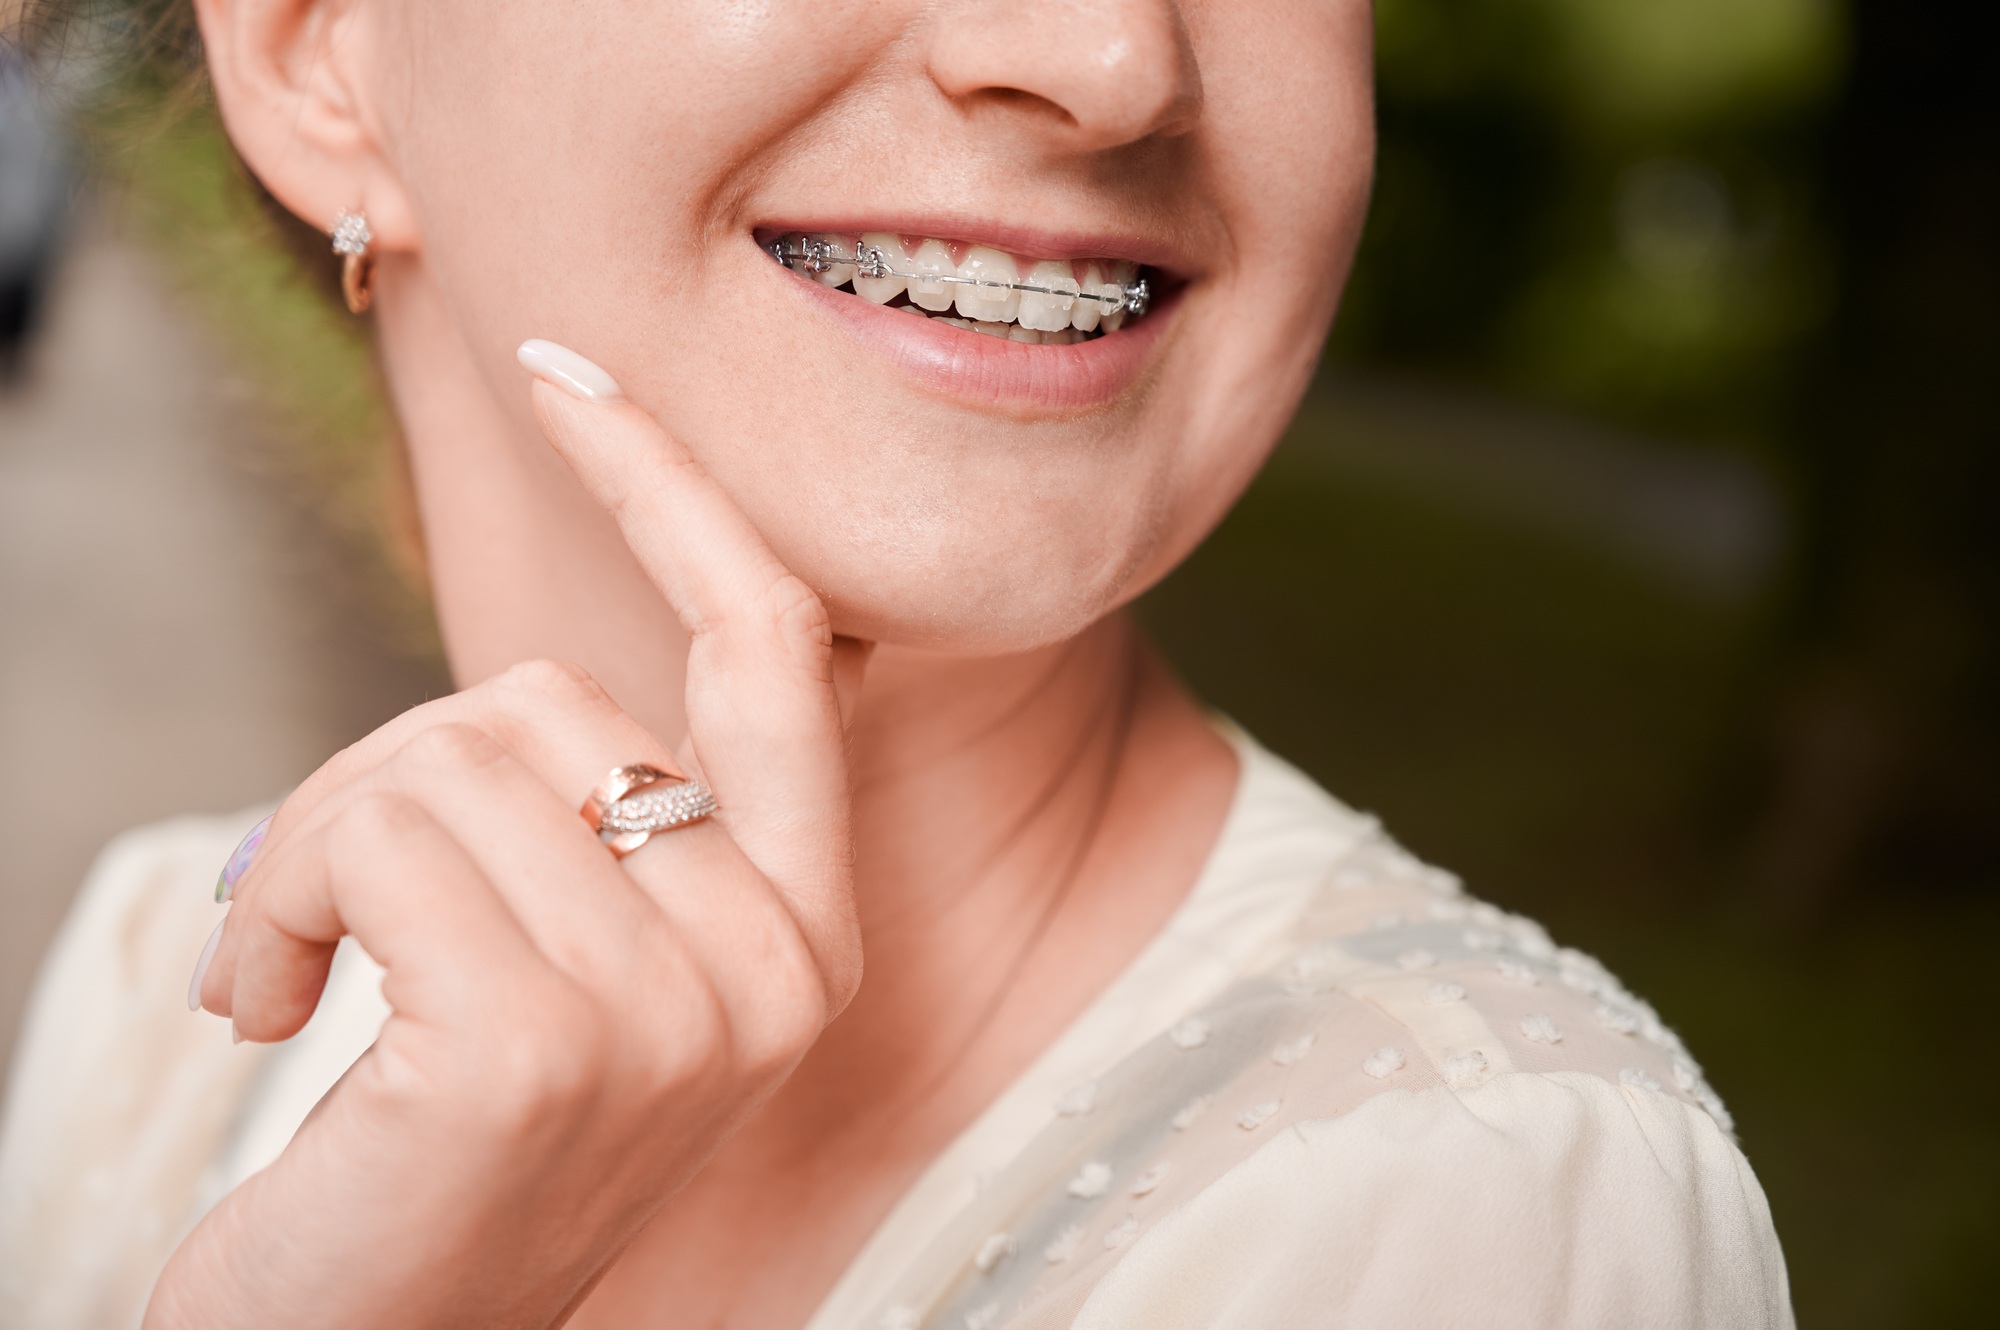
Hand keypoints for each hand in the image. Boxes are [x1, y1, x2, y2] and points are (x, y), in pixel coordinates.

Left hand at [152, 349, 869, 1329]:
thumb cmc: (463, 1148)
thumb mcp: (587, 972)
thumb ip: (611, 828)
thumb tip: (530, 703)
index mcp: (805, 932)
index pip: (773, 649)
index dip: (674, 490)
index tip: (567, 370)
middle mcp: (776, 967)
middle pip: (543, 702)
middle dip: (387, 774)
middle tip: (327, 913)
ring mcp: (674, 1010)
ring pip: (441, 761)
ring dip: (313, 853)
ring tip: (295, 980)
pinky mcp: (536, 1045)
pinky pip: (372, 843)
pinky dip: (274, 905)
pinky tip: (266, 1014)